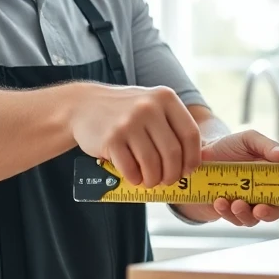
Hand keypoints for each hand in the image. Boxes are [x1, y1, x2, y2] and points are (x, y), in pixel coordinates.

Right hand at [70, 84, 201, 188]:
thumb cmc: (123, 112)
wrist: (82, 106)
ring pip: (153, 164)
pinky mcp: (111, 138)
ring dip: (154, 179)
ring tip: (150, 180)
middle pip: (173, 153)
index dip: (192, 158)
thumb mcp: (150, 105)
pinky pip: (131, 168)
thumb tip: (195, 160)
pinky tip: (134, 176)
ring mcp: (129, 122)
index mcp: (165, 98)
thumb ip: (171, 125)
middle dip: (172, 174)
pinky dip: (135, 178)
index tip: (188, 170)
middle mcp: (148, 107)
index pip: (190, 134)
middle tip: (167, 180)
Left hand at [172, 129, 278, 225]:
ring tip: (234, 204)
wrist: (201, 151)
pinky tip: (219, 202)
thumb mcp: (249, 140)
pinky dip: (225, 211)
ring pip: (250, 219)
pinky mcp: (226, 210)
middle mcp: (260, 195)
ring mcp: (243, 204)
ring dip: (244, 214)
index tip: (274, 202)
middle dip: (266, 214)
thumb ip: (268, 146)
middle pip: (271, 213)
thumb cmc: (230, 146)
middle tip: (258, 210)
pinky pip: (229, 217)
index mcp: (271, 179)